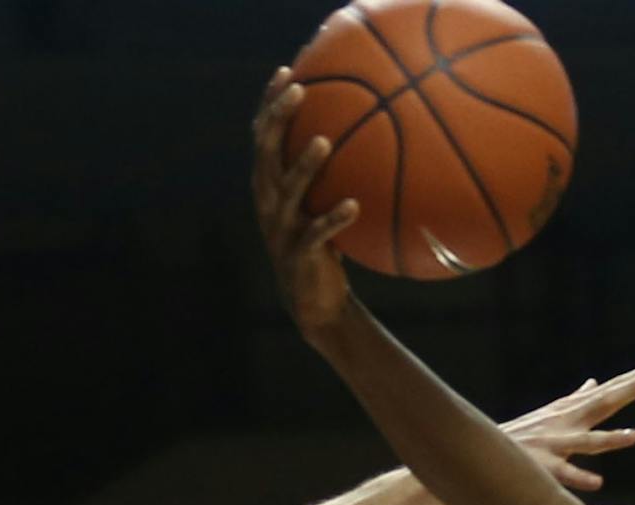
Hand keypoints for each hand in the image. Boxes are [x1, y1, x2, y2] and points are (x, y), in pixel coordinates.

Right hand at [253, 66, 356, 335]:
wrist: (315, 304)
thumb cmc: (325, 247)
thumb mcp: (322, 206)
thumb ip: (331, 176)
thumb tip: (371, 135)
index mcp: (270, 187)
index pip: (263, 137)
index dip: (270, 104)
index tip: (287, 71)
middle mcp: (268, 203)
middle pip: (266, 153)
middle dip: (279, 118)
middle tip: (298, 90)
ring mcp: (281, 230)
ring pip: (288, 190)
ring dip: (305, 165)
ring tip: (323, 141)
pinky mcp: (298, 256)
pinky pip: (317, 234)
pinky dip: (334, 219)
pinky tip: (354, 205)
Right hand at [501, 355, 634, 491]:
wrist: (483, 450)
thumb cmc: (523, 435)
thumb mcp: (553, 413)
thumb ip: (577, 399)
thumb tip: (594, 382)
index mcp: (574, 410)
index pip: (614, 389)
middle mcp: (568, 421)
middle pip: (607, 402)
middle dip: (633, 388)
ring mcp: (556, 443)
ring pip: (587, 442)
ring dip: (610, 440)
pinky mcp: (542, 467)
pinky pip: (562, 475)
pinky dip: (578, 478)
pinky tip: (597, 484)